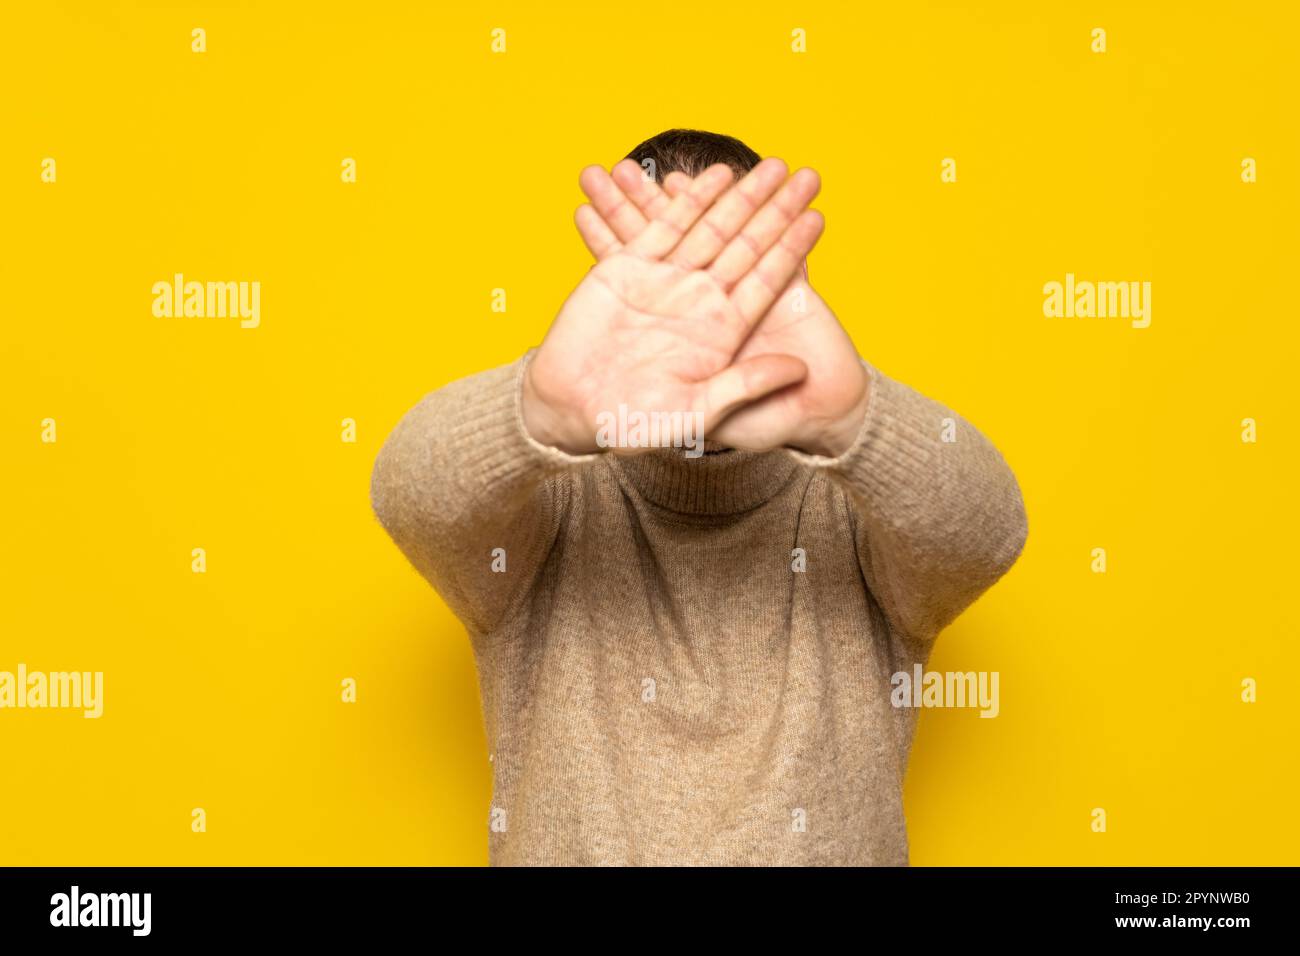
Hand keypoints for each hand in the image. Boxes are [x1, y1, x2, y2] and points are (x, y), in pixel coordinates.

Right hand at [575, 160, 869, 457]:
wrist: (570, 408)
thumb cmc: (632, 422)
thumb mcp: (696, 412)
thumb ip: (746, 385)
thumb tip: (801, 369)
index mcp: (721, 331)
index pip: (766, 280)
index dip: (792, 248)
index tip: (818, 217)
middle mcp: (699, 300)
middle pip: (747, 244)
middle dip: (776, 209)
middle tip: (808, 175)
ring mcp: (665, 281)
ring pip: (710, 227)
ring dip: (739, 195)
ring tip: (768, 164)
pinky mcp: (627, 268)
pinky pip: (662, 226)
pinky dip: (684, 201)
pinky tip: (712, 176)